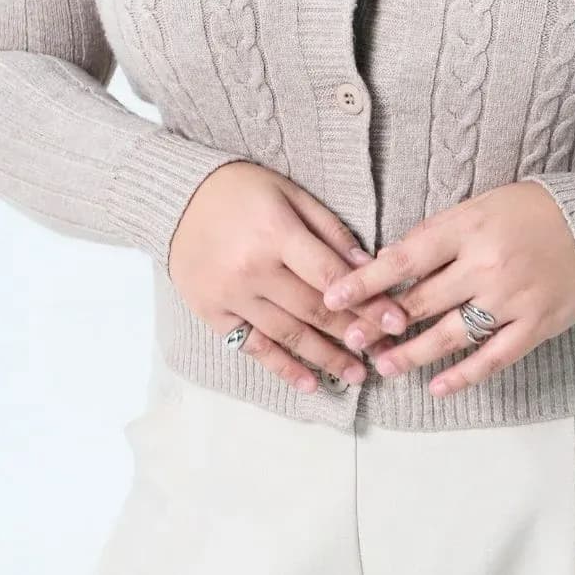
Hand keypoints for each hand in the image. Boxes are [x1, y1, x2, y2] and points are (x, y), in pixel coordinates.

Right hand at [168, 162, 407, 393]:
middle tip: (384, 354)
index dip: (367, 302)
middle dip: (354, 334)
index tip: (397, 322)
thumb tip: (367, 265)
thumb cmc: (242, 190)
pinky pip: (253, 346)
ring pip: (288, 335)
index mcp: (276, 233)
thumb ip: (330, 230)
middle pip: (314, 310)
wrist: (178, 198)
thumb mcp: (290, 194)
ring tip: (356, 375)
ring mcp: (230, 295)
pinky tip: (310, 383)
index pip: (331, 277)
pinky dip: (282, 367)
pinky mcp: (213, 313)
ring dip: (325, 358)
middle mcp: (253, 269)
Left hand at [321, 181, 574, 396]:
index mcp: (469, 227)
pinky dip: (465, 375)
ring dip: (414, 353)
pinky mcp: (537, 323)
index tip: (333, 297)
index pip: (405, 258)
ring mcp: (513, 297)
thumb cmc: (531, 211)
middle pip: (423, 300)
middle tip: (350, 339)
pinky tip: (438, 386)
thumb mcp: (480, 206)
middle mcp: (487, 264)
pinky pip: (495, 356)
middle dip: (380, 323)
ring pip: (453, 334)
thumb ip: (439, 235)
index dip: (365, 281)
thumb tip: (391, 264)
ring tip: (384, 365)